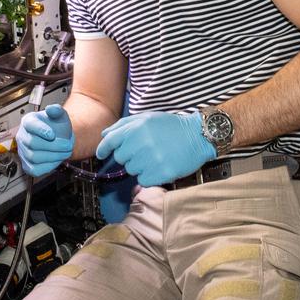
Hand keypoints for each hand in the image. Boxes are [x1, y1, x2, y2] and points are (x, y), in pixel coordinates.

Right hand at [14, 104, 73, 176]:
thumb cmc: (57, 127)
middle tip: (68, 145)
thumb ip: (57, 110)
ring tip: (66, 152)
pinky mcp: (27, 165)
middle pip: (32, 143)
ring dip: (54, 156)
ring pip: (34, 157)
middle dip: (53, 146)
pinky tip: (57, 159)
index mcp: (29, 121)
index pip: (30, 125)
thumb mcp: (60, 115)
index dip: (40, 130)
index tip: (52, 134)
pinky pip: (35, 169)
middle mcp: (22, 136)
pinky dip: (48, 166)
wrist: (60, 139)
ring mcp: (23, 152)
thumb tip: (52, 109)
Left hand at [94, 111, 216, 186]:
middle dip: (129, 156)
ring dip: (140, 167)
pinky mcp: (160, 173)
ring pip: (132, 171)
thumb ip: (124, 125)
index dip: (103, 149)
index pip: (110, 141)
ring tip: (156, 157)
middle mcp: (141, 143)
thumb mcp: (147, 118)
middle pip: (121, 159)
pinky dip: (150, 177)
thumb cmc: (171, 127)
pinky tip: (160, 166)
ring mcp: (150, 159)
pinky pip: (143, 181)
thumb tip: (104, 134)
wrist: (198, 136)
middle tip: (145, 151)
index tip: (102, 154)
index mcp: (136, 128)